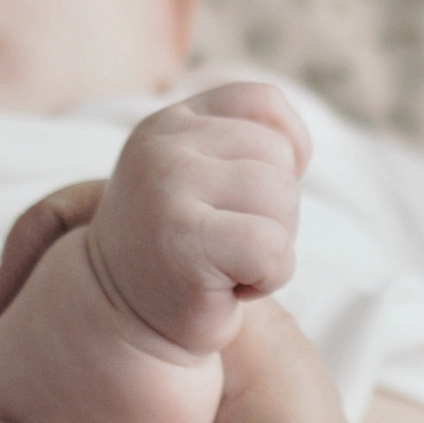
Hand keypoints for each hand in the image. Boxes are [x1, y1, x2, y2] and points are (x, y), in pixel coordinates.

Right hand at [87, 80, 308, 351]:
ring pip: (281, 198)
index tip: (246, 200)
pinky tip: (230, 287)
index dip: (284, 153)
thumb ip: (246, 144)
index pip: (264, 102)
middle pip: (278, 155)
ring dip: (273, 245)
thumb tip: (297, 149)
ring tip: (227, 264)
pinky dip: (269, 277)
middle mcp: (163, 145)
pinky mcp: (184, 239)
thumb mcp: (207, 177)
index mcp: (172, 122)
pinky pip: (273, 246)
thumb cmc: (185, 251)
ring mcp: (168, 187)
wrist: (126, 320)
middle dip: (275, 209)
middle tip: (227, 245)